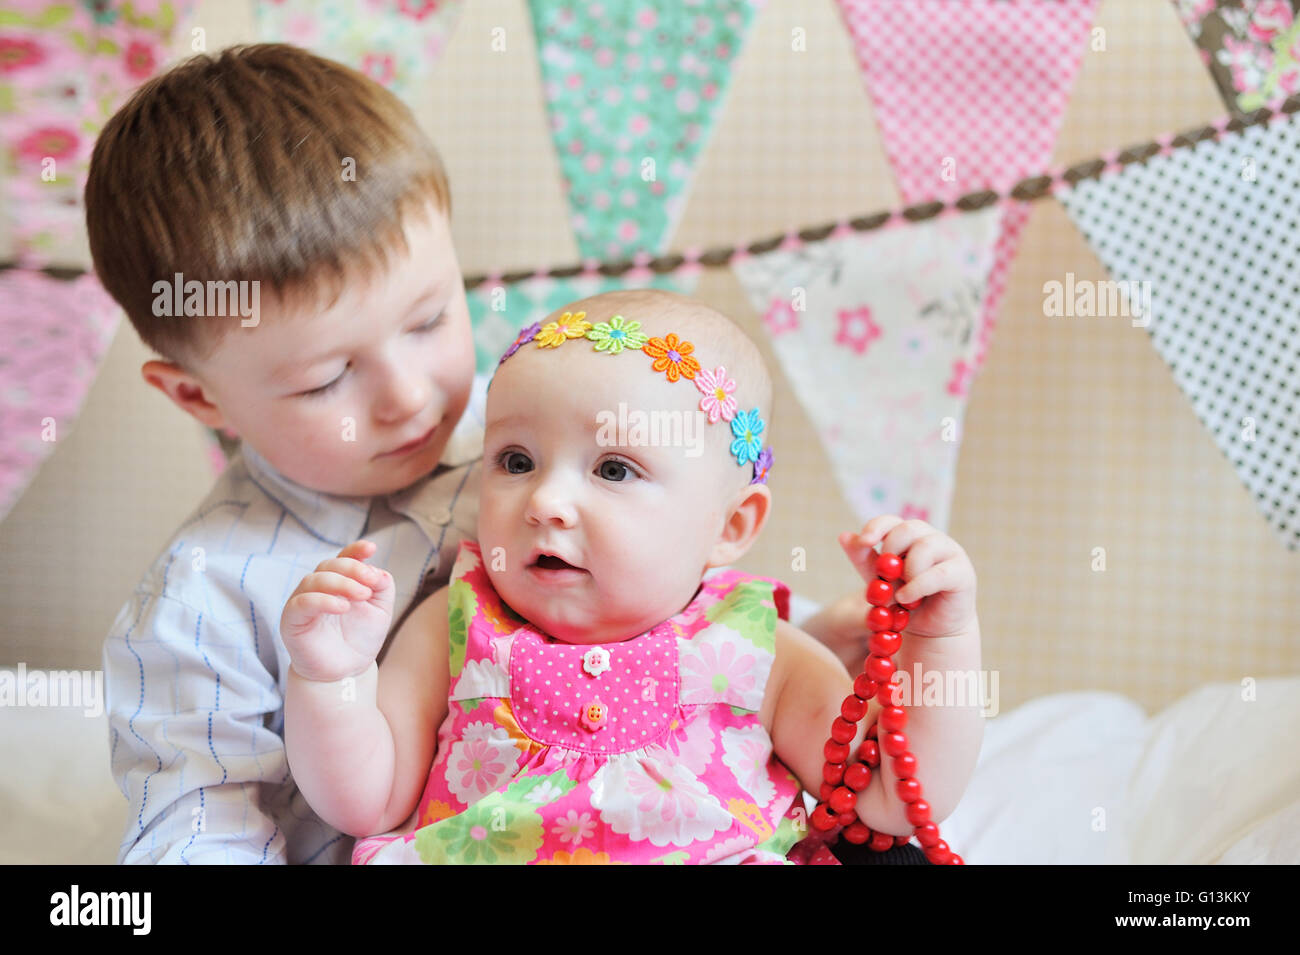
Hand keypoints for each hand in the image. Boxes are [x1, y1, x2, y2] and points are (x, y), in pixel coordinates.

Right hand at [280, 540, 395, 682]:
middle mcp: (317, 588)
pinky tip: (343, 607)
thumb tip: (379, 570)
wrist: (346, 671)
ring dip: (340, 583)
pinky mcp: (292, 619)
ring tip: (361, 595)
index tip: (371, 549)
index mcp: (338, 581)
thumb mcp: (380, 610)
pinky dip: (323, 600)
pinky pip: (303, 603)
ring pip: (314, 580)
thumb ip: (382, 587)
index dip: (355, 550)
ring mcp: (302, 602)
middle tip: (370, 584)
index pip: (343, 558)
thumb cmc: (360, 638)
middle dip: (352, 569)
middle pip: (329, 566)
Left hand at [838, 516, 977, 640]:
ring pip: (924, 547)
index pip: (890, 521)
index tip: (864, 541)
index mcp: (909, 536)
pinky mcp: (962, 573)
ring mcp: (950, 552)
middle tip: (884, 575)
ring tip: (899, 595)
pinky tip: (907, 599)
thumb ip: (863, 559)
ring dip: (906, 572)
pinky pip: (938, 573)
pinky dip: (918, 587)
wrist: (931, 629)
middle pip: (908, 529)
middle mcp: (931, 538)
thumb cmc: (904, 600)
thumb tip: (844, 536)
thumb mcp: (878, 580)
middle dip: (891, 551)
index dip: (876, 527)